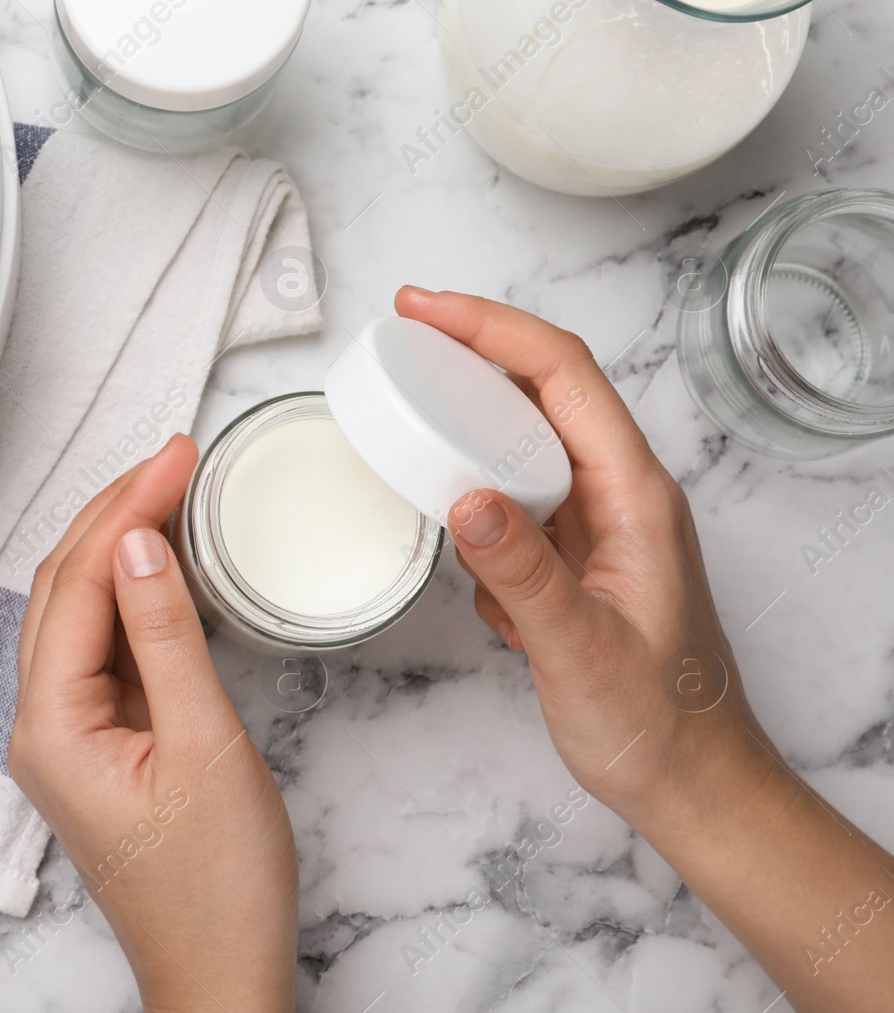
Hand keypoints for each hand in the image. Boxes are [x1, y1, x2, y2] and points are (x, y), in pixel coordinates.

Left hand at [9, 434, 297, 1012]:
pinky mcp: (96, 744)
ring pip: (77, 614)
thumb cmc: (216, 886)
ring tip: (167, 489)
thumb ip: (166, 637)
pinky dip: (129, 596)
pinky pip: (100, 649)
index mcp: (51, 725)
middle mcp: (40, 725)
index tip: (174, 456)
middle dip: (114, 514)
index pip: (79, 585)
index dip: (125, 510)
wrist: (219, 972)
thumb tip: (142, 542)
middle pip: (63, 589)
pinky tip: (160, 565)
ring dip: (117, 546)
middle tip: (174, 457)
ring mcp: (64, 736)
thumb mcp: (205, 746)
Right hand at [400, 286, 893, 1012]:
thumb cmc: (656, 723)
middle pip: (545, 387)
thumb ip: (523, 574)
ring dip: (470, 418)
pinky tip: (457, 533)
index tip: (423, 310)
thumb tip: (463, 497)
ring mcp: (599, 523)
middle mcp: (621, 495)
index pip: (563, 376)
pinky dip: (477, 492)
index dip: (492, 328)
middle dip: (473, 350)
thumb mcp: (581, 650)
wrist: (692, 783)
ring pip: (528, 438)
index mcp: (636, 497)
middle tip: (401, 334)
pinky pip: (520, 494)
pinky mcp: (576, 555)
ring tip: (410, 414)